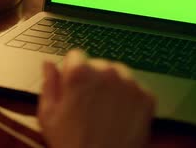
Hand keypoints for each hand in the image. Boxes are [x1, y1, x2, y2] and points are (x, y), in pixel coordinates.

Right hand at [37, 49, 155, 147]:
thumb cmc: (72, 144)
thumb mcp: (48, 115)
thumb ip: (49, 84)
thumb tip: (48, 64)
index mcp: (80, 73)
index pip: (76, 56)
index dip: (72, 72)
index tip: (73, 87)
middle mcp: (107, 73)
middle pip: (99, 64)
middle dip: (93, 79)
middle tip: (89, 105)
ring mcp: (130, 84)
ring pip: (119, 74)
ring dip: (113, 86)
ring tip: (104, 111)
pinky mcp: (147, 97)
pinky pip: (136, 88)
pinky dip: (129, 99)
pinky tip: (119, 116)